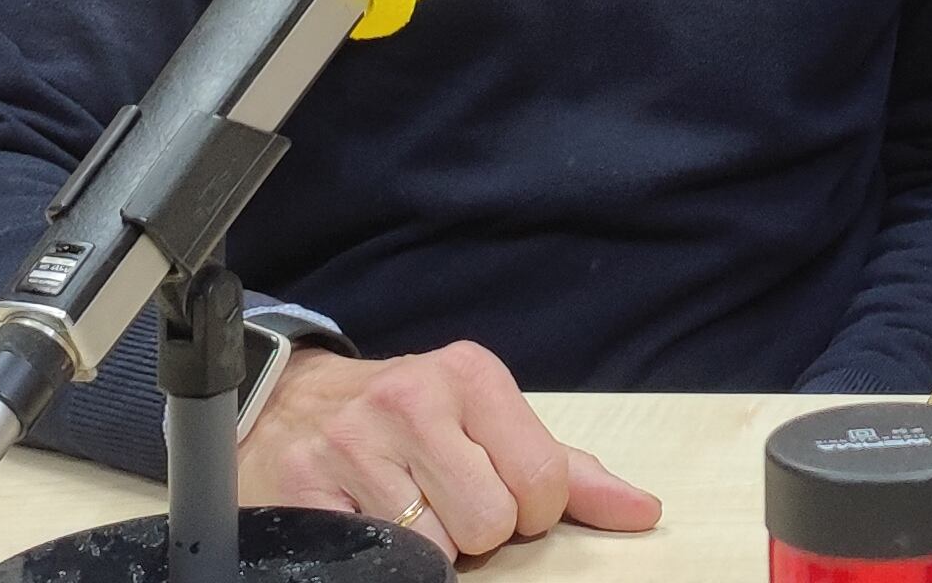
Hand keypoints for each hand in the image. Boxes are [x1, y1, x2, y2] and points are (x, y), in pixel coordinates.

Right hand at [233, 340, 663, 561]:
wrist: (290, 402)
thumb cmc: (406, 421)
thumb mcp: (486, 423)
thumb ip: (565, 469)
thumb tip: (641, 512)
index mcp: (471, 375)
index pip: (543, 482)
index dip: (529, 513)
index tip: (497, 496)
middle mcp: (412, 398)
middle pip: (491, 522)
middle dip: (474, 531)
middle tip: (442, 504)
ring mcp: (353, 441)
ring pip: (435, 548)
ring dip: (424, 545)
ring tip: (400, 507)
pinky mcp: (303, 483)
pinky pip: (375, 554)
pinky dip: (378, 550)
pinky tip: (365, 516)